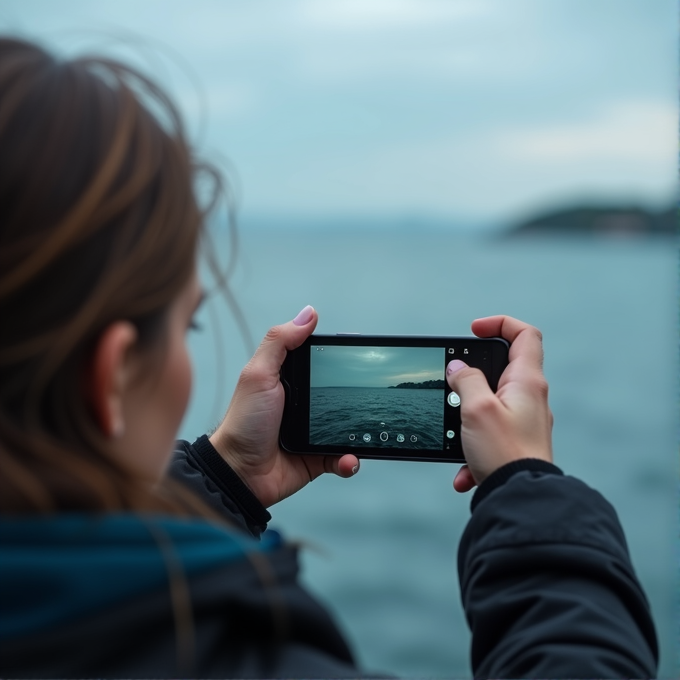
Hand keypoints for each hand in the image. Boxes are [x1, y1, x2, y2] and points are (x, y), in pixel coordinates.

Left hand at [209, 305, 359, 506]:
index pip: (321, 362)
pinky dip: (349, 460)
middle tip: (369, 398)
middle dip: (356, 398)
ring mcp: (311, 431)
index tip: (358, 354)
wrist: (238, 473)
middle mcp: (303, 404)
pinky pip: (341, 457)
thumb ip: (280, 342)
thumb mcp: (258, 374)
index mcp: (289, 380)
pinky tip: (349, 459)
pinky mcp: (316, 458)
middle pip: (341, 393)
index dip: (339, 358)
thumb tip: (309, 313)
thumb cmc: (243, 422)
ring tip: (363, 434)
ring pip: (346, 428)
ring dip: (357, 433)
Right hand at [446, 315, 552, 492]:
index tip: (473, 331)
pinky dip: (472, 447)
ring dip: (467, 417)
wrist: (521, 498)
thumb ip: (466, 380)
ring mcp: (524, 421)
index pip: (524, 335)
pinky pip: (489, 435)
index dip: (499, 324)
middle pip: (503, 369)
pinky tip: (463, 468)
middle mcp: (530, 399)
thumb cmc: (504, 452)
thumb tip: (457, 368)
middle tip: (454, 384)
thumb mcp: (476, 408)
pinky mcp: (516, 443)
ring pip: (490, 405)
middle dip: (472, 376)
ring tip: (456, 434)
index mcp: (526, 382)